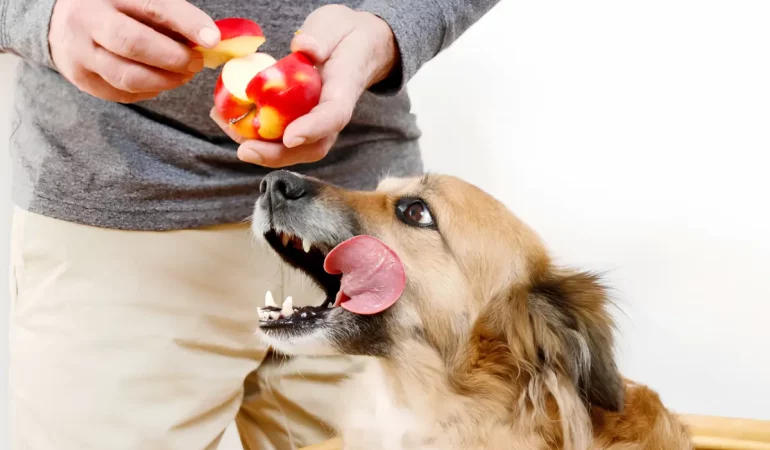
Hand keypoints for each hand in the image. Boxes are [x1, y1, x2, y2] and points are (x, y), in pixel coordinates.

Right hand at [49, 0, 220, 102]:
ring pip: (128, 76)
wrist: (62, 19)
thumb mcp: (137, 0)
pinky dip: (149, 91)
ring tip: (183, 75)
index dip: (186, 23)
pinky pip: (122, 93)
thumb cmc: (114, 8)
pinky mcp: (81, 78)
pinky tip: (160, 82)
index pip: (153, 6)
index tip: (212, 39)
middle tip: (196, 63)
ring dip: (165, 80)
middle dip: (174, 58)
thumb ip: (168, 14)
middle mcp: (88, 19)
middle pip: (134, 44)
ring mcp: (79, 51)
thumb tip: (207, 38)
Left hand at [210, 4, 398, 167]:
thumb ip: (321, 38)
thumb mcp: (336, 27)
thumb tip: (303, 46)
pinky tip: (227, 119)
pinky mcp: (301, 119)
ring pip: (294, 148)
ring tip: (226, 126)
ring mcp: (316, 120)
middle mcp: (331, 113)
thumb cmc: (345, 37)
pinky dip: (254, 135)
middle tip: (245, 150)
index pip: (333, 116)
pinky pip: (281, 136)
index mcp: (344, 89)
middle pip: (311, 146)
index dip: (312, 129)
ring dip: (259, 147)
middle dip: (277, 154)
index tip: (290, 137)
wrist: (355, 46)